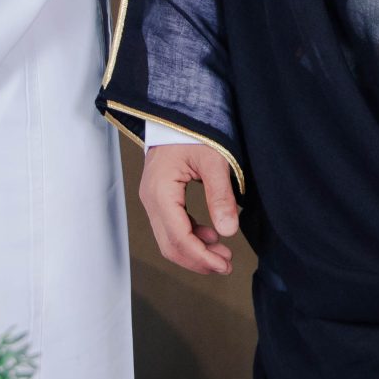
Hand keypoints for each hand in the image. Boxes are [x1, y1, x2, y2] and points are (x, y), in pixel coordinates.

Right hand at [139, 142, 240, 274]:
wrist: (177, 112)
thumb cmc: (194, 131)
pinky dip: (190, 237)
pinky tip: (211, 236)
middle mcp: (150, 200)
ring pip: (169, 240)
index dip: (201, 257)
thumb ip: (220, 195)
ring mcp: (152, 200)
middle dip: (198, 260)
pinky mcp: (159, 198)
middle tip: (226, 265)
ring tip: (223, 255)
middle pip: (170, 245)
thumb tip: (228, 232)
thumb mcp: (214, 160)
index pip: (178, 238)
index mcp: (161, 192)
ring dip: (195, 251)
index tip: (224, 265)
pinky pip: (171, 227)